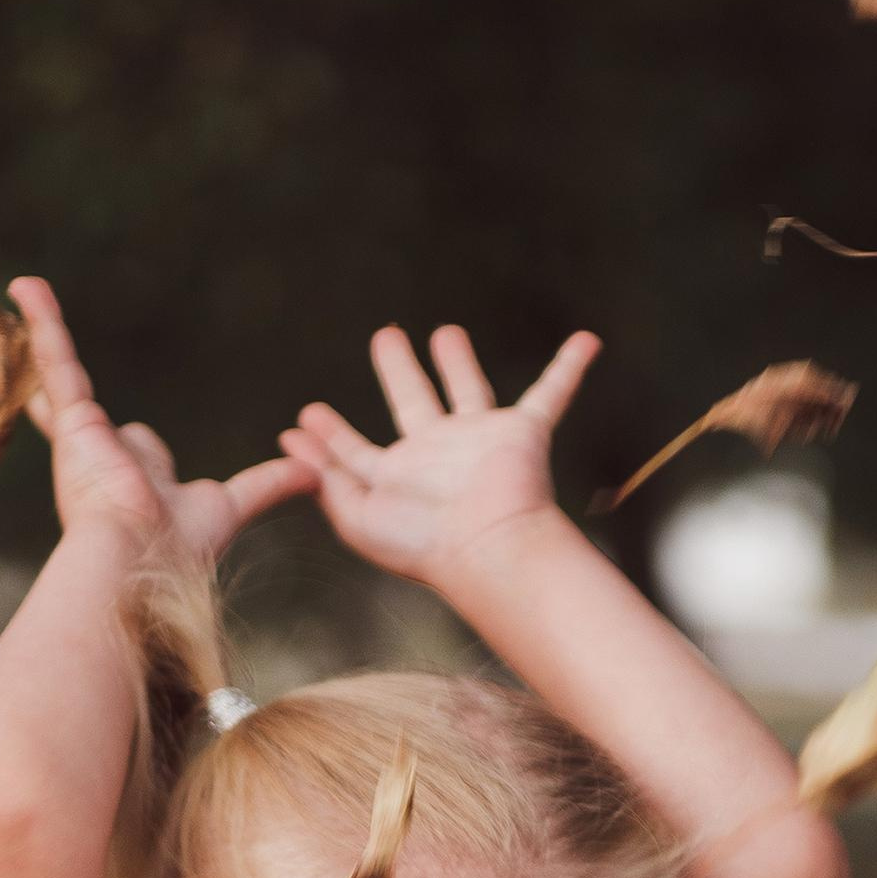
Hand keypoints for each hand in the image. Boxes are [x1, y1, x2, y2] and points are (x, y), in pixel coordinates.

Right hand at [11, 276, 314, 558]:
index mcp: (139, 485)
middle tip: (55, 370)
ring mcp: (83, 439)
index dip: (136, 446)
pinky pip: (56, 360)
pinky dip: (43, 322)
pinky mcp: (73, 421)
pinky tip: (27, 284)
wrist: (139, 561)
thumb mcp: (235, 506)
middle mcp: (104, 461)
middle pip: (90, 414)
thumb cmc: (181, 548)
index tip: (132, 446)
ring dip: (44, 334)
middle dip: (69, 395)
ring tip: (27, 289)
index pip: (138, 450)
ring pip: (62, 374)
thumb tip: (315, 474)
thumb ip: (269, 485)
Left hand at [284, 322, 599, 589]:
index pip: (357, 451)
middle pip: (414, 403)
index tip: (307, 416)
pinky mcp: (522, 433)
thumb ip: (326, 476)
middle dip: (397, 370)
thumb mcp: (357, 516)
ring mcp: (480, 442)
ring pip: (469, 389)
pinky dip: (569, 369)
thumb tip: (291, 439)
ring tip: (446, 332)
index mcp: (399, 478)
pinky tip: (586, 342)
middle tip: (386, 336)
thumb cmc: (424, 542)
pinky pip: (552, 394)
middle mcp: (438, 456)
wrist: (489, 546)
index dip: (330, 436)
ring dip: (460, 361)